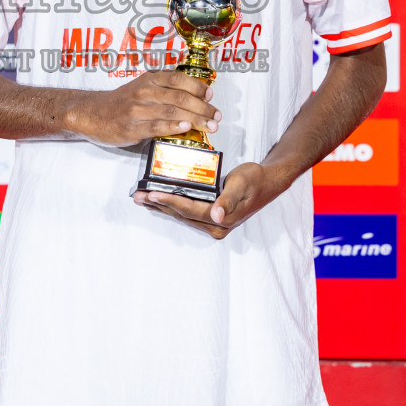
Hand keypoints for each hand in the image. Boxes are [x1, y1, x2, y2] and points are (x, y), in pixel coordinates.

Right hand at [65, 69, 217, 146]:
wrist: (92, 113)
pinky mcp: (132, 127)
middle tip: (216, 116)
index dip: (198, 86)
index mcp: (150, 79)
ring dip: (195, 119)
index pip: (178, 79)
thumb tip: (196, 98)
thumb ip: (165, 90)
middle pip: (180, 97)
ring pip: (172, 111)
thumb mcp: (142, 87)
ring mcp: (137, 109)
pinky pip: (156, 125)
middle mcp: (145, 91)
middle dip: (202, 107)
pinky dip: (173, 126)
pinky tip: (185, 127)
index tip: (211, 95)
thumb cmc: (121, 103)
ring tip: (210, 125)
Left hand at [133, 162, 287, 239]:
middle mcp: (215, 225)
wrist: (267, 183)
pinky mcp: (210, 216)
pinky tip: (158, 199)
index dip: (169, 201)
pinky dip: (171, 204)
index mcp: (222, 219)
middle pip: (181, 214)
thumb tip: (217, 215)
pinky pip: (186, 211)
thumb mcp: (242, 185)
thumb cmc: (255, 181)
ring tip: (141, 197)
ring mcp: (212, 223)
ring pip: (181, 214)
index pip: (189, 209)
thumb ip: (228, 200)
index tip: (152, 193)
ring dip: (161, 205)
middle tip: (137, 196)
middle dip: (158, 204)